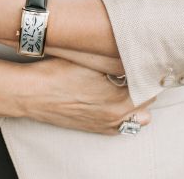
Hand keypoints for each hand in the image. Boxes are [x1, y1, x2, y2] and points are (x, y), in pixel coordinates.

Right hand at [21, 58, 152, 134]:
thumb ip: (119, 62)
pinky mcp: (96, 128)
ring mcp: (106, 124)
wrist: (32, 93)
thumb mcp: (93, 61)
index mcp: (120, 99)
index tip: (144, 59)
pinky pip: (122, 124)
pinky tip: (114, 98)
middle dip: (144, 83)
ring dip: (136, 100)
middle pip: (148, 100)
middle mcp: (117, 116)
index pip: (151, 86)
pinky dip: (124, 112)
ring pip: (138, 115)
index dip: (148, 69)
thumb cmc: (58, 73)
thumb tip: (135, 56)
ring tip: (127, 84)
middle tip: (134, 67)